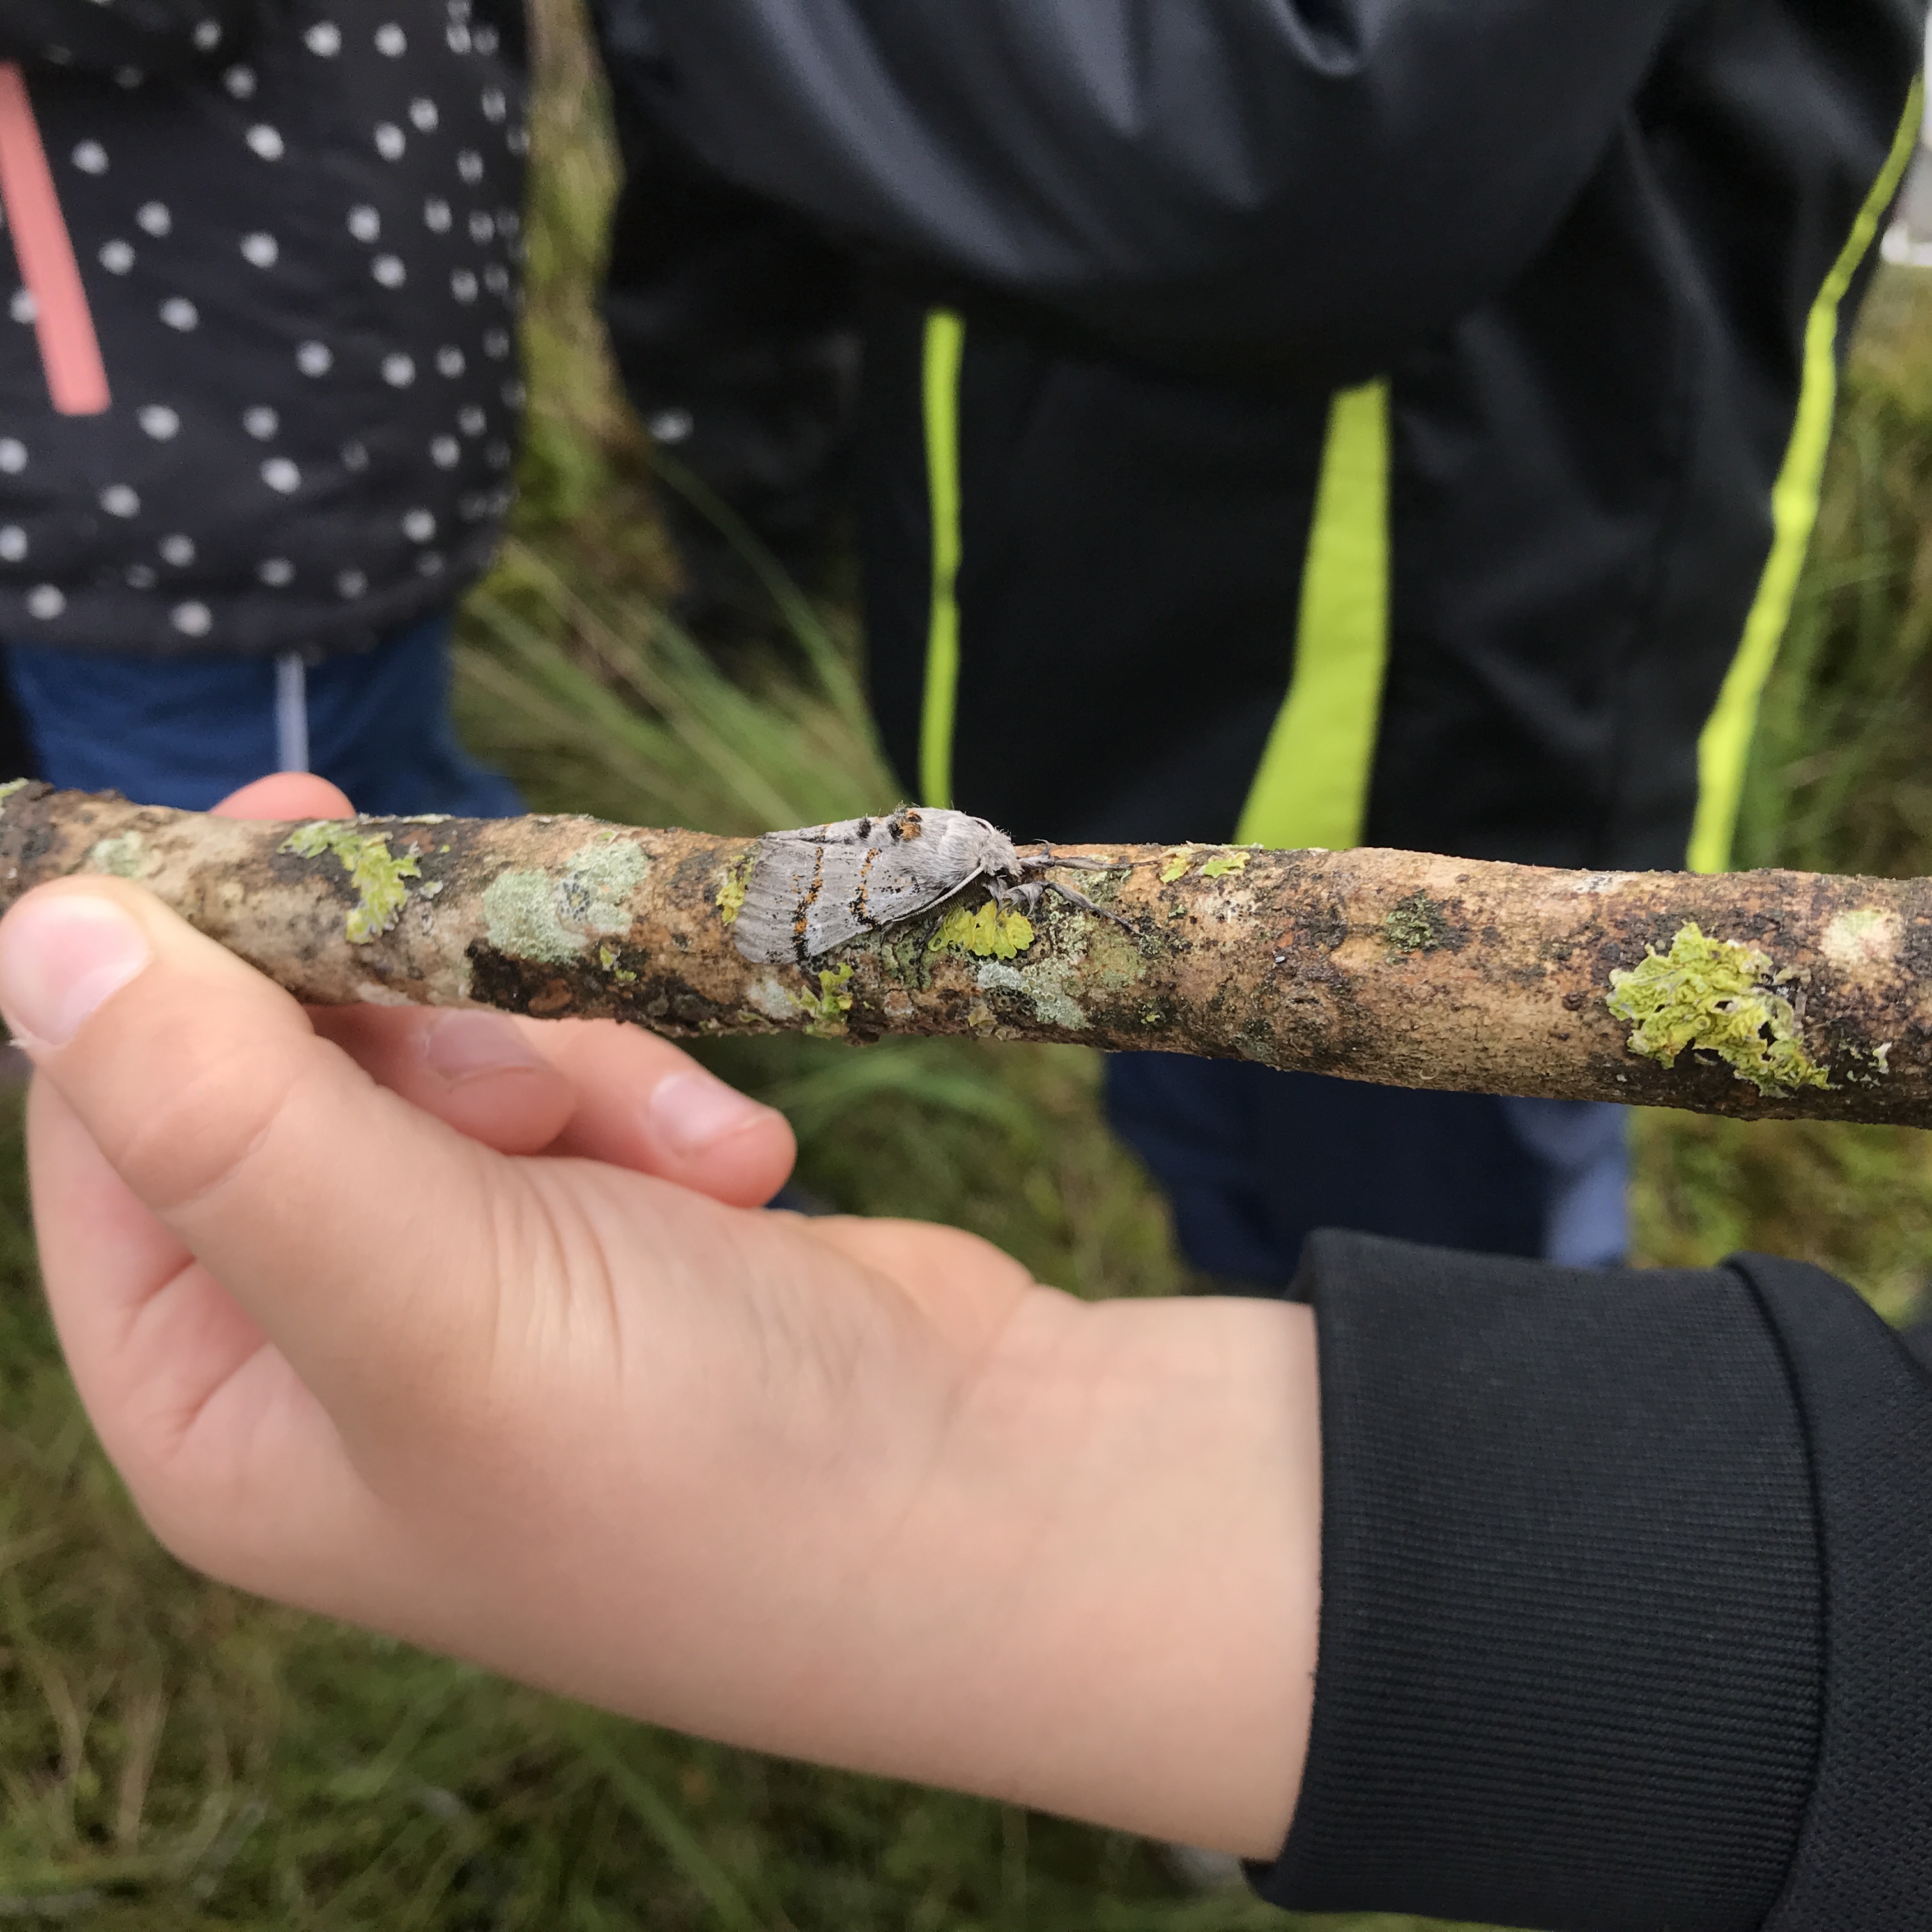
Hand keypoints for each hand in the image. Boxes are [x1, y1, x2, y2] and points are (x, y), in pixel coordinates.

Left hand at [0, 775, 1319, 1857]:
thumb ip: (227, 1121)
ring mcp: (485, 1287)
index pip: (114, 1137)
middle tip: (526, 1049)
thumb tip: (38, 934)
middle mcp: (331, 1350)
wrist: (980, 1502)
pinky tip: (742, 1173)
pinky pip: (577, 1092)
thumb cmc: (691, 1457)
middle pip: (295, 1074)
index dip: (179, 975)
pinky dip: (652, 1106)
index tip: (291, 824)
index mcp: (220, 1411)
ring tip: (685, 1158)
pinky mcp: (613, 1234)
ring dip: (572, 1071)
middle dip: (429, 1033)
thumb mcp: (431, 1302)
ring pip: (454, 1061)